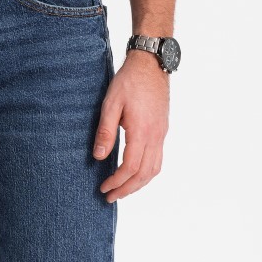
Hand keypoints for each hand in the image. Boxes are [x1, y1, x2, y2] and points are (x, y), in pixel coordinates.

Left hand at [93, 52, 169, 200]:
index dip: (117, 182)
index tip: (103, 188)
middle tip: (111, 197)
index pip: (130, 167)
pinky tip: (136, 173)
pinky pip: (158, 159)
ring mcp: (162, 133)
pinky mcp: (163, 129)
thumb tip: (98, 157)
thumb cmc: (129, 81)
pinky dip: (147, 172)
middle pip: (144, 174)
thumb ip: (105, 132)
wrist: (151, 64)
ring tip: (123, 190)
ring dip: (139, 184)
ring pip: (155, 169)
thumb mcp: (111, 104)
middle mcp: (156, 136)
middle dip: (127, 189)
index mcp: (142, 131)